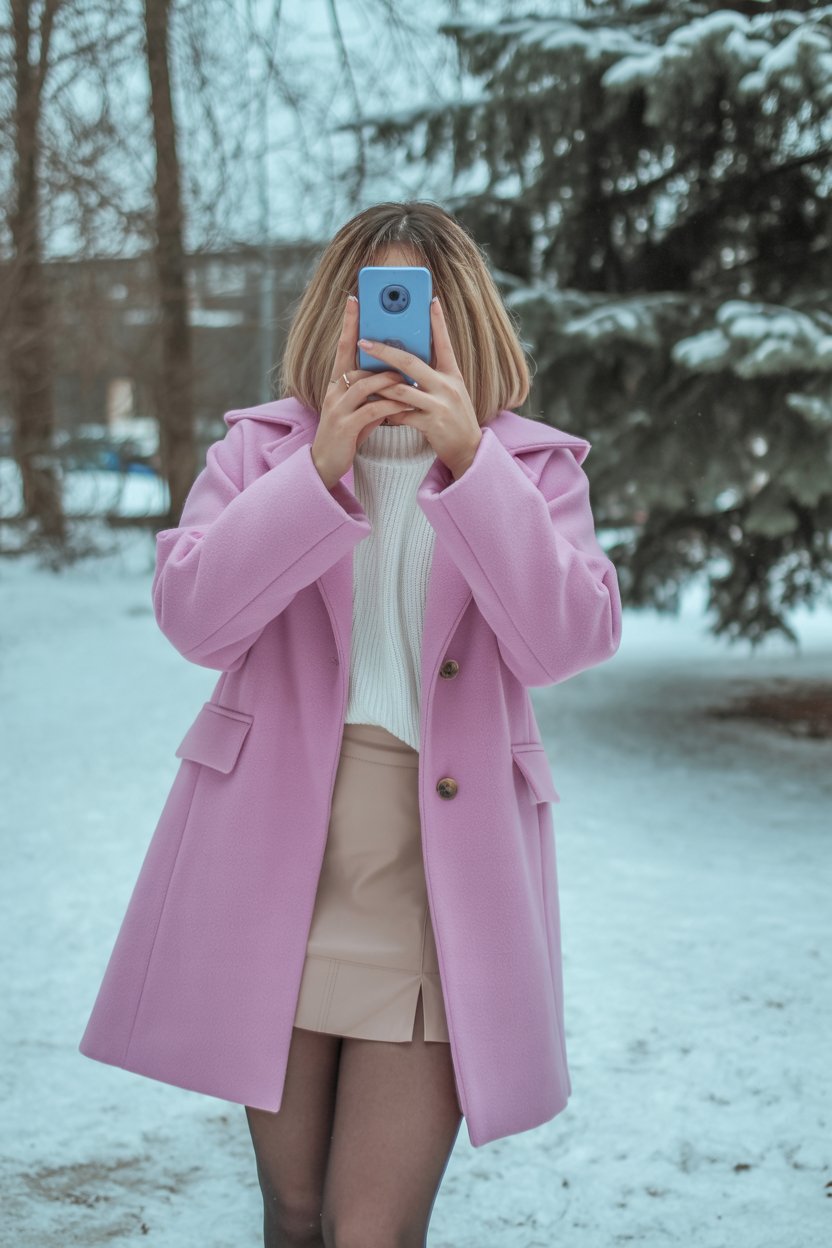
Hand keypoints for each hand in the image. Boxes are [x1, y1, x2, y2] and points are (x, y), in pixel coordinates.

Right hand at [311, 295, 417, 489]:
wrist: (325, 466)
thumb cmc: (346, 436)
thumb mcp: (360, 409)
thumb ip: (374, 393)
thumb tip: (394, 378)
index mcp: (336, 384)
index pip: (343, 347)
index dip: (348, 324)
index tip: (354, 300)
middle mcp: (334, 391)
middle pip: (355, 362)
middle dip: (379, 352)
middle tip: (401, 343)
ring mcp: (337, 408)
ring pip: (365, 384)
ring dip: (389, 379)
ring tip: (407, 378)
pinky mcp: (346, 426)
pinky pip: (372, 409)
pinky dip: (391, 405)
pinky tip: (405, 404)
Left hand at [357, 297, 482, 478]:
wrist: (468, 450)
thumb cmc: (454, 419)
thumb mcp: (452, 392)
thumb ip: (435, 375)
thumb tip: (409, 361)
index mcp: (453, 374)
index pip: (445, 342)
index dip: (437, 321)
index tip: (429, 300)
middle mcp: (447, 386)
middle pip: (411, 362)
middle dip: (384, 351)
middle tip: (364, 342)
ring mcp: (440, 404)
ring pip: (400, 389)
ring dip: (377, 385)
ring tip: (359, 379)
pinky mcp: (431, 424)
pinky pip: (401, 414)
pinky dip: (387, 413)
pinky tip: (378, 413)